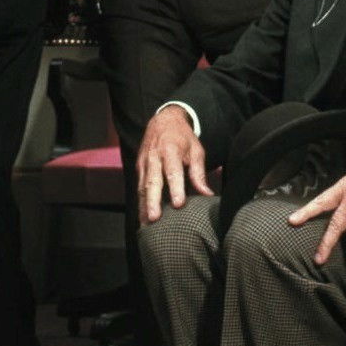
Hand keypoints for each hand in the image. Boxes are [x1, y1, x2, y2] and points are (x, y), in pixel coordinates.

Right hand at [138, 105, 210, 222]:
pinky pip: (139, 187)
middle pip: (153, 181)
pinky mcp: (139, 168)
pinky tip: (142, 217)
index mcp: (171, 150)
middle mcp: (154, 157)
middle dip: (153, 201)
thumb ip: (199, 173)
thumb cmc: (182, 138)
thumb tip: (207, 194)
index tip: (179, 204)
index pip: (173, 172)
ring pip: (142, 186)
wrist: (163, 120)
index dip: (176, 188)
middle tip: (154, 218)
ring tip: (146, 224)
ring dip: (143, 205)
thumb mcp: (195, 150)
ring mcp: (144, 163)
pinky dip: (140, 202)